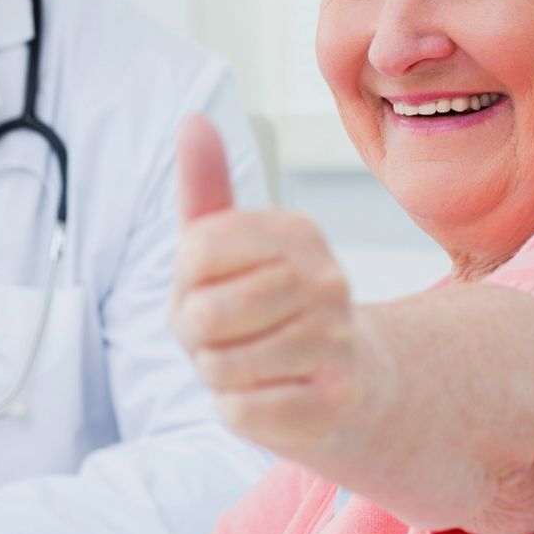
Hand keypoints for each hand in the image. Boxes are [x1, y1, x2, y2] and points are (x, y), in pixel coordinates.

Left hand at [171, 115, 371, 460]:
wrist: (346, 384)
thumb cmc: (265, 307)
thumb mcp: (228, 246)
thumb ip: (206, 188)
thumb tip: (193, 121)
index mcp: (297, 231)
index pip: (196, 250)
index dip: (187, 282)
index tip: (217, 287)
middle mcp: (326, 279)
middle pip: (202, 314)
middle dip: (198, 337)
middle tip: (232, 336)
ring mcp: (335, 342)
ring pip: (219, 368)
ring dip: (219, 376)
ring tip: (253, 365)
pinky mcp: (333, 403)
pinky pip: (240, 412)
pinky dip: (237, 412)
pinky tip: (271, 398)